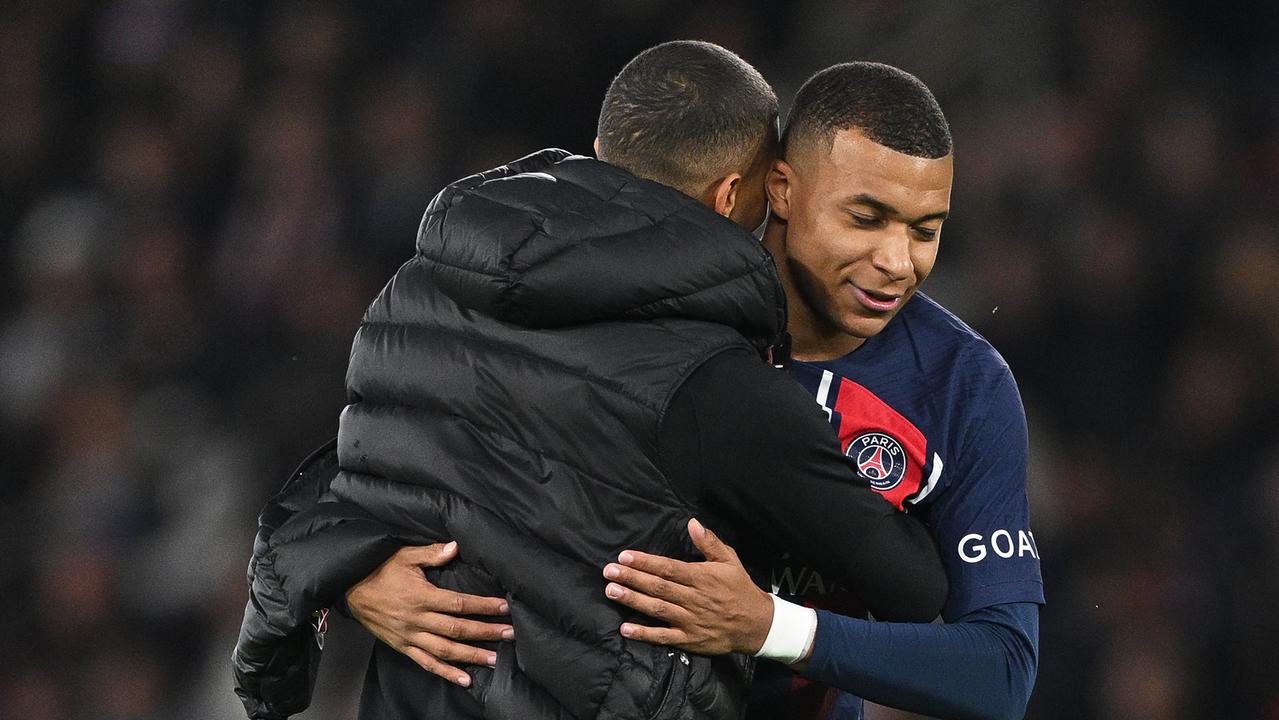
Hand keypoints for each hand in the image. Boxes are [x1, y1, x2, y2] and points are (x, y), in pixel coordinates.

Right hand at [346, 542, 512, 686]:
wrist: (351, 588)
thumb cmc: (379, 570)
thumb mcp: (405, 555)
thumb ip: (432, 553)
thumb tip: (455, 546)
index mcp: (421, 596)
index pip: (459, 603)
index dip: (483, 606)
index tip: (504, 608)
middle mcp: (417, 619)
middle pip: (457, 629)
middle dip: (486, 632)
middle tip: (510, 634)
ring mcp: (410, 636)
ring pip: (445, 650)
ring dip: (471, 656)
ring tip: (494, 659)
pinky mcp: (402, 646)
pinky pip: (426, 663)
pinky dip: (445, 673)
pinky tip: (464, 679)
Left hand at [602, 518, 771, 654]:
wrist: (757, 624)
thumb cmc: (740, 589)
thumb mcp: (730, 560)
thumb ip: (709, 542)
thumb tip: (692, 522)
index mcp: (701, 577)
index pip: (668, 568)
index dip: (645, 562)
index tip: (625, 556)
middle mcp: (693, 598)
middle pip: (658, 587)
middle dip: (632, 578)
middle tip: (609, 571)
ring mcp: (690, 620)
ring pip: (657, 609)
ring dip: (633, 600)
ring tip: (611, 591)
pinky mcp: (689, 639)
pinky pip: (663, 637)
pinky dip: (644, 633)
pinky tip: (625, 628)